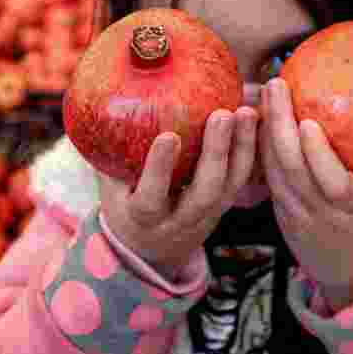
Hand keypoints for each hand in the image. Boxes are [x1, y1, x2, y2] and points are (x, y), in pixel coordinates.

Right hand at [96, 107, 259, 279]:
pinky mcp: (225, 205)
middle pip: (204, 192)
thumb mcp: (109, 187)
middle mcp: (180, 221)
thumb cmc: (124, 206)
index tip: (167, 136)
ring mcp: (208, 215)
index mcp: (144, 218)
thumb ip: (108, 154)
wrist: (151, 251)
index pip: (151, 197)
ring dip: (241, 147)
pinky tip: (254, 117)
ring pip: (230, 185)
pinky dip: (250, 148)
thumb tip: (98, 103)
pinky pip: (241, 178)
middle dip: (215, 153)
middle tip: (221, 115)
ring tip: (245, 111)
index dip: (159, 169)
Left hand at [259, 78, 352, 311]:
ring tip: (264, 92)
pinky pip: (267, 177)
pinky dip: (260, 147)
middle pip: (293, 169)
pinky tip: (258, 116)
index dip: (317, 154)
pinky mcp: (280, 213)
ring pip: (274, 171)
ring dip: (264, 130)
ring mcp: (297, 215)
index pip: (332, 183)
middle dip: (279, 124)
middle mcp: (323, 212)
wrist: (351, 273)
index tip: (308, 122)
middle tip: (275, 85)